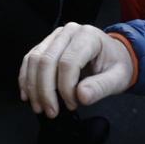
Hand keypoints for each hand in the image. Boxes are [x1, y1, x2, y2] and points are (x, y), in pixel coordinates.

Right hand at [19, 23, 135, 117]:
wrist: (114, 55)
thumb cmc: (115, 64)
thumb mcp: (118, 78)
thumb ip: (101, 87)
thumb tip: (81, 96)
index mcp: (88, 36)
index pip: (68, 63)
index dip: (66, 88)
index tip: (72, 104)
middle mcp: (69, 32)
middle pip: (47, 61)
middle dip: (45, 91)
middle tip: (51, 111)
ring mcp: (55, 36)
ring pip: (35, 60)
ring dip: (33, 87)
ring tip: (40, 107)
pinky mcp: (46, 44)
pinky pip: (30, 59)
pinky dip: (26, 78)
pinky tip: (28, 95)